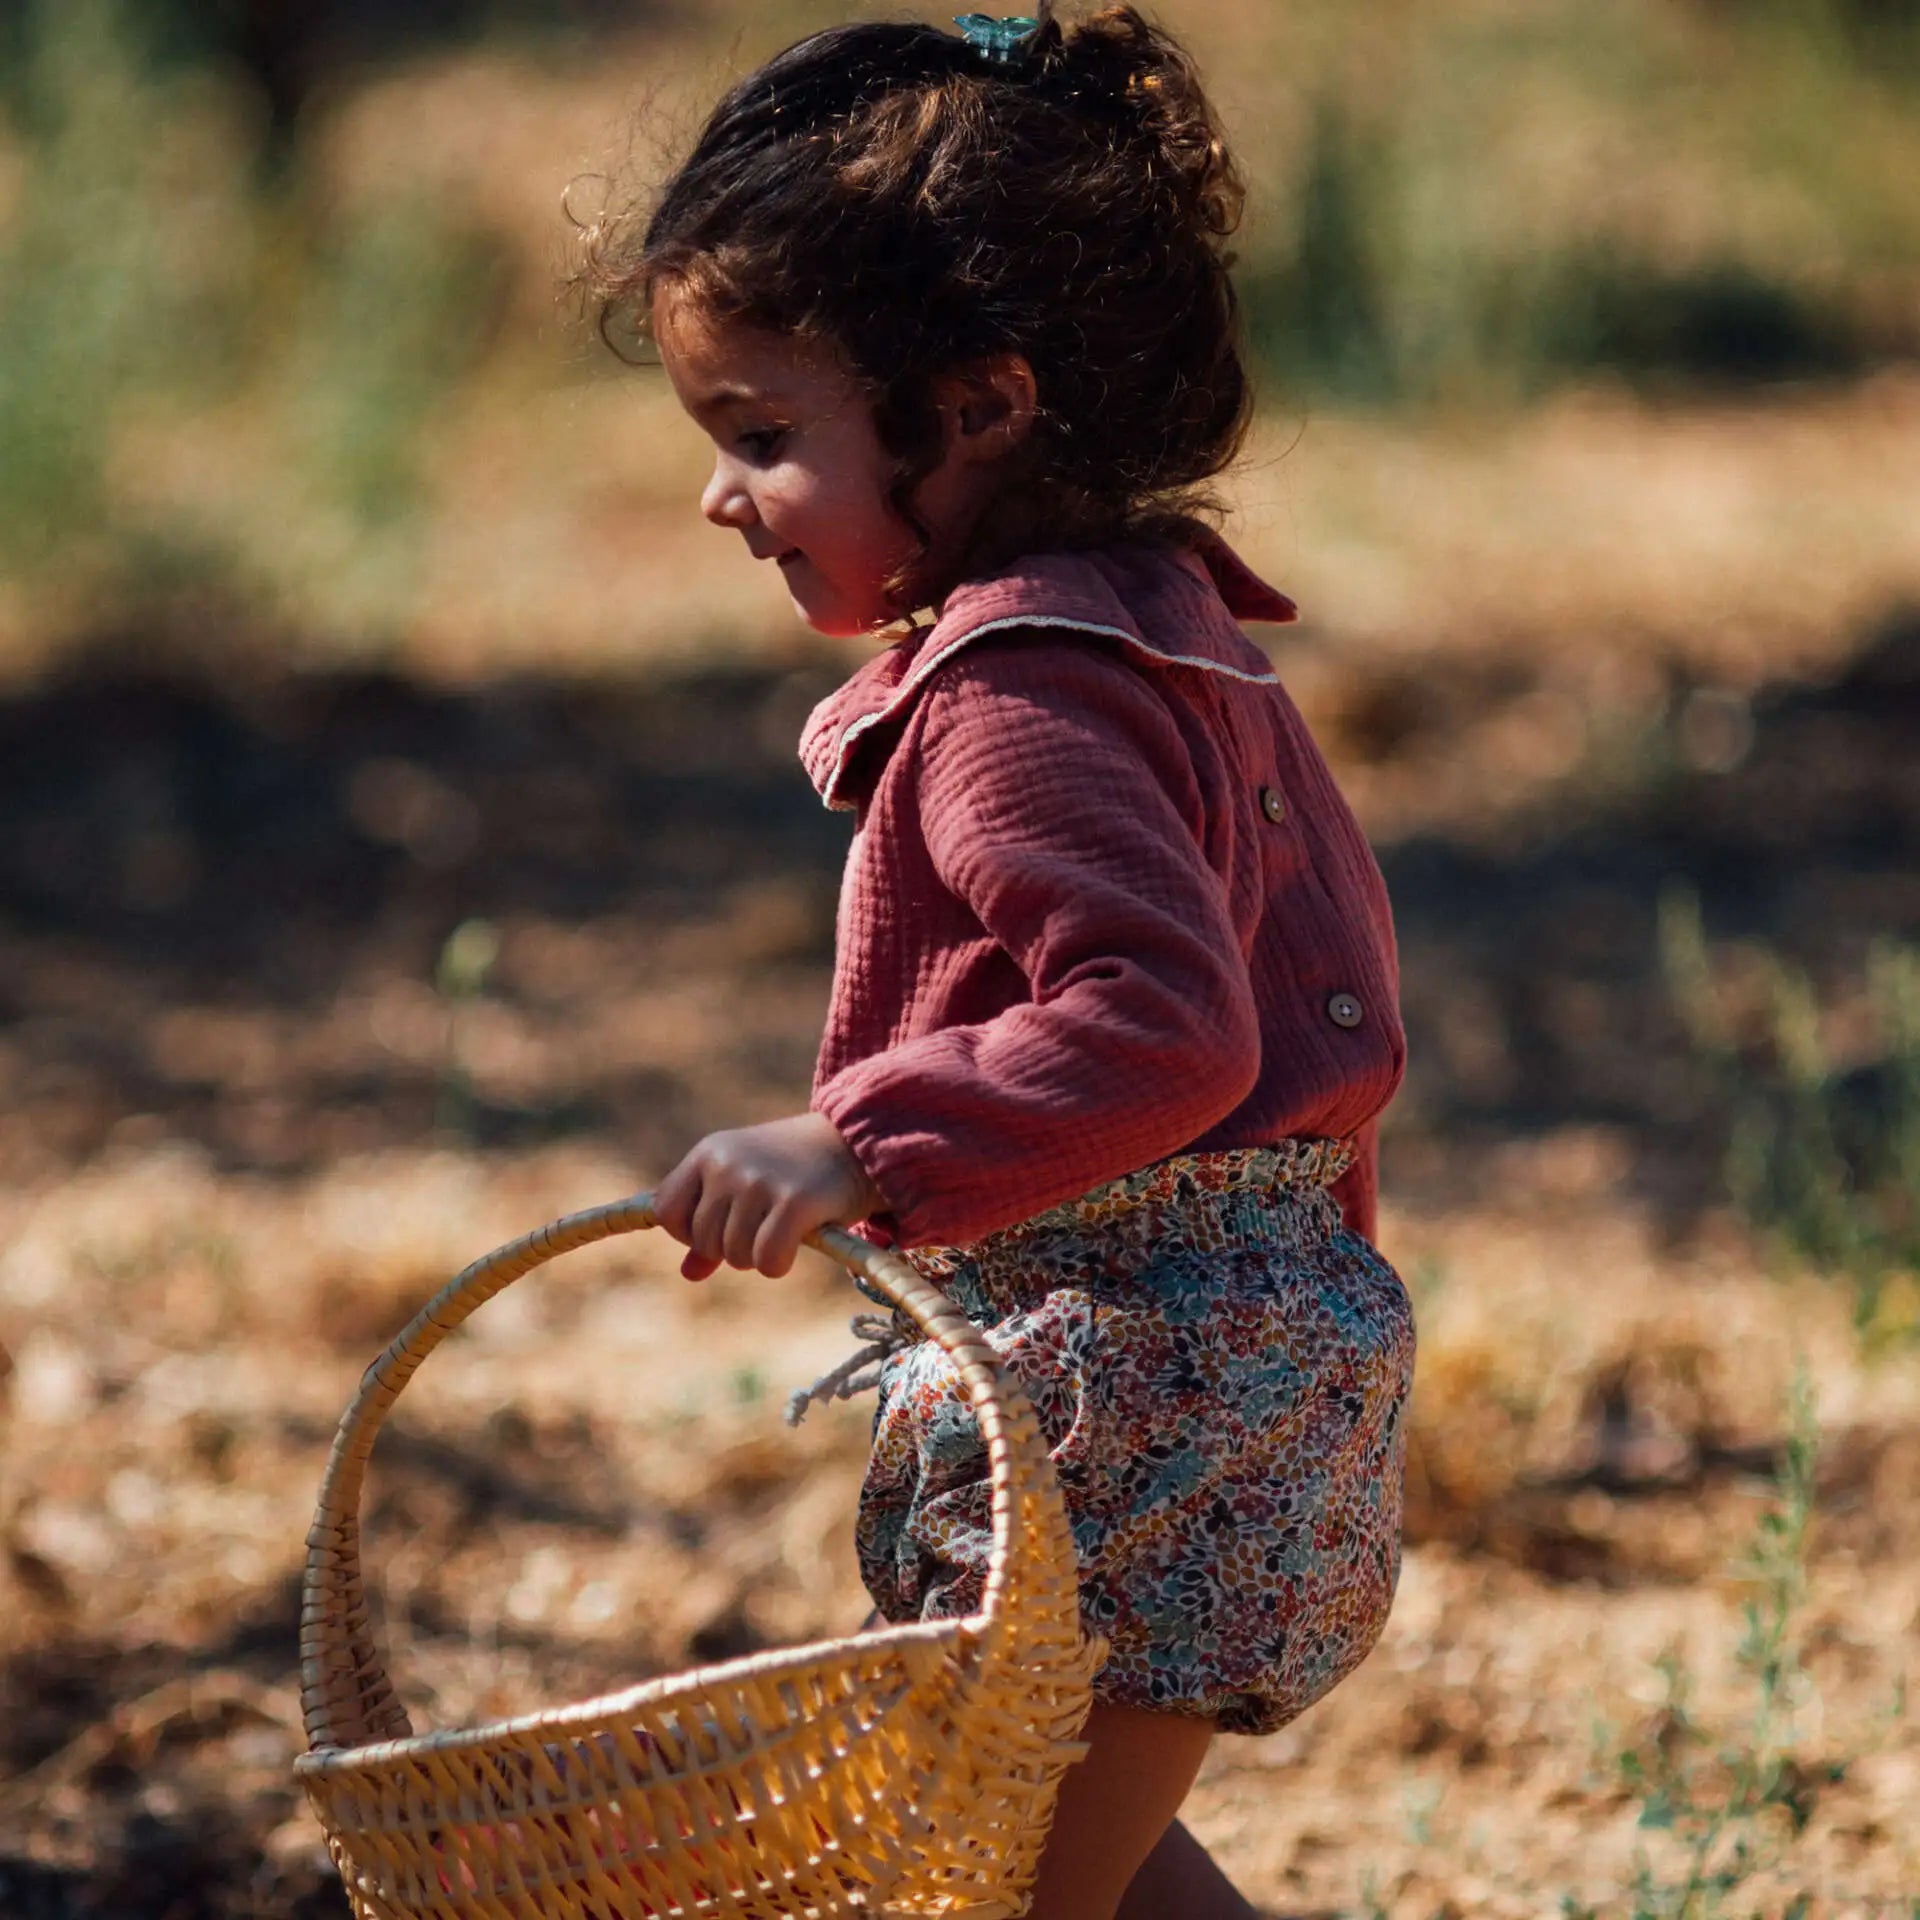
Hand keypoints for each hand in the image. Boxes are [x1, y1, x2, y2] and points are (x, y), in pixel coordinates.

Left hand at [651, 1112, 883, 1281]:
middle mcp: (728, 1164)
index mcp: (709, 1153)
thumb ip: (713, 1223)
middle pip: (704, 1241)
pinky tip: (794, 1246)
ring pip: (735, 1256)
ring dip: (759, 1257)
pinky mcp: (794, 1202)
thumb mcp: (746, 1183)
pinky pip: (767, 1260)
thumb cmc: (796, 1167)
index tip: (718, 1230)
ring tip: (783, 1229)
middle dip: (731, 1249)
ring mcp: (759, 1182)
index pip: (665, 1210)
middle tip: (764, 1228)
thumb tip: (687, 1274)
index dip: (686, 1232)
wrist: (858, 1143)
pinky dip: (779, 1264)